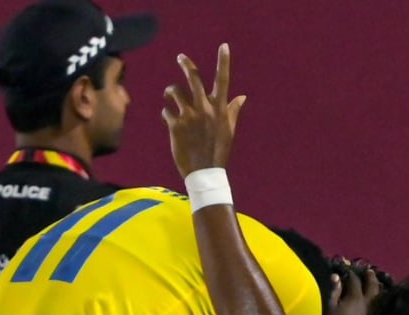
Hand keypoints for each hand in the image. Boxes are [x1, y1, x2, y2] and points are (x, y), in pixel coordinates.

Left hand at [162, 44, 246, 177]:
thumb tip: (242, 96)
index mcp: (219, 110)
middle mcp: (205, 109)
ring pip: (175, 92)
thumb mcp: (229, 131)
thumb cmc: (219, 152)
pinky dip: (167, 115)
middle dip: (186, 65)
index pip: (223, 81)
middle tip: (180, 57)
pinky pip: (166, 112)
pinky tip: (170, 121)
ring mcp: (189, 117)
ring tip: (170, 95)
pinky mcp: (175, 126)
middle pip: (194, 79)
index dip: (224, 62)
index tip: (224, 46)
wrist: (204, 173)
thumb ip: (233, 111)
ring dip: (171, 92)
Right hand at [325, 264, 382, 314]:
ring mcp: (369, 310)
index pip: (355, 281)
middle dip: (370, 277)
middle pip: (372, 286)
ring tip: (375, 281)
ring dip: (376, 286)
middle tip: (369, 270)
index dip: (351, 273)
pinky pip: (376, 302)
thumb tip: (336, 276)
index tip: (347, 269)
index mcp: (355, 297)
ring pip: (376, 295)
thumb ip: (335, 291)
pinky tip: (374, 296)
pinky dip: (376, 296)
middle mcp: (366, 302)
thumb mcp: (330, 306)